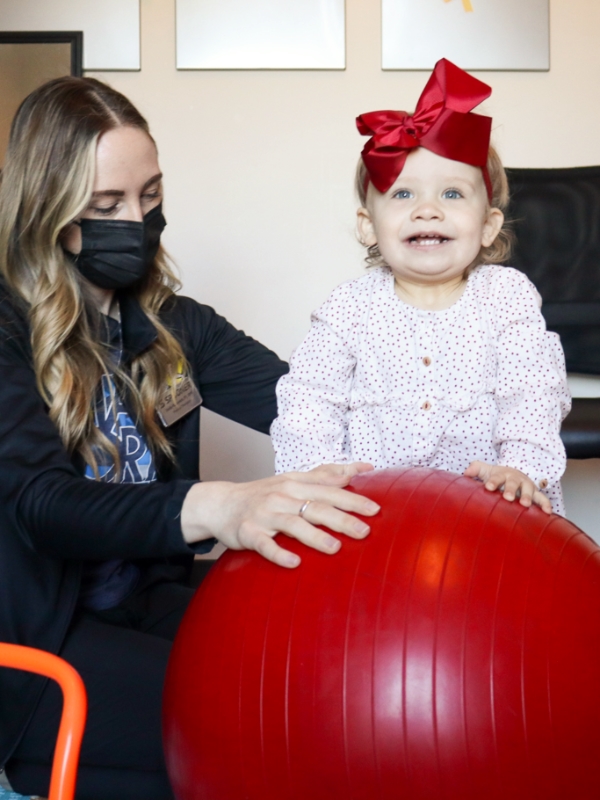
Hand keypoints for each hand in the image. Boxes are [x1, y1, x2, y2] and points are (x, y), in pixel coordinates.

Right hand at [180, 463, 379, 567]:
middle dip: (342, 518)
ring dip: (314, 536)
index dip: (353, 499)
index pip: (329, 490)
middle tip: (365, 531)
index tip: (376, 509)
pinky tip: (294, 562)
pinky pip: (264, 544)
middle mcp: (282, 496)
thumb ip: (327, 474)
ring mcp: (265, 514)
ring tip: (334, 548)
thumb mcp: (294, 479)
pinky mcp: (248, 532)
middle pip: (316, 506)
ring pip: (293, 524)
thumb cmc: (264, 493)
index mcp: (296, 483)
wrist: (220, 503)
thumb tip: (360, 467)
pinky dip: (279, 553)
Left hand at [464, 461, 551, 514]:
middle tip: (506, 496)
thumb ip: (475, 469)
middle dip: (510, 489)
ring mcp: (526, 486)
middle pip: (512, 483)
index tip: (488, 487)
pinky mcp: (535, 494)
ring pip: (528, 490)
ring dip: (527, 496)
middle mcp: (515, 479)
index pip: (496, 478)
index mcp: (502, 474)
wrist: (513, 474)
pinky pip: (542, 498)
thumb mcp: (485, 470)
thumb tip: (465, 473)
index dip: (492, 482)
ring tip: (524, 504)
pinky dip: (546, 504)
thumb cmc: (496, 476)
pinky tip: (548, 512)